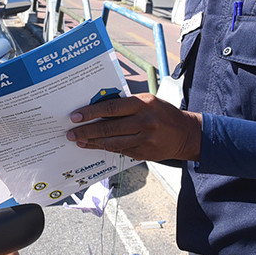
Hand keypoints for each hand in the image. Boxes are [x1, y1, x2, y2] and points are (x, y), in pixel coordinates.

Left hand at [67, 93, 202, 161]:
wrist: (186, 134)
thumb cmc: (162, 113)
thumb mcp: (147, 101)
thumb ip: (125, 104)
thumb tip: (97, 108)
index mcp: (143, 104)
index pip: (111, 108)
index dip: (91, 113)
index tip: (75, 116)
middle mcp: (144, 122)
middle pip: (108, 128)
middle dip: (86, 131)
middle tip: (70, 132)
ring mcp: (144, 140)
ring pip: (112, 143)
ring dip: (92, 142)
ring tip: (78, 140)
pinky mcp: (144, 153)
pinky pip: (119, 150)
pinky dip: (104, 148)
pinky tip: (93, 145)